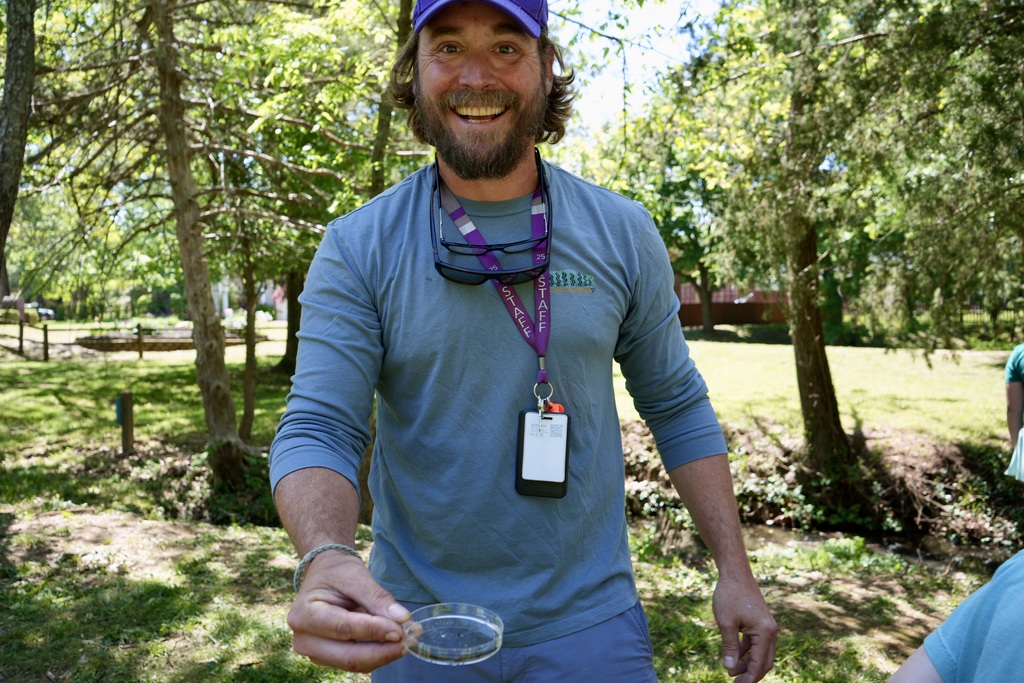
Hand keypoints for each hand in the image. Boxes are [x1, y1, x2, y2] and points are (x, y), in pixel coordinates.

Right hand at [287, 550, 411, 671]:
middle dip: (383, 651)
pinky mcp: (328, 658)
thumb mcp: (356, 576)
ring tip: (408, 639)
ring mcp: (314, 652)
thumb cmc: (336, 572)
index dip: (375, 631)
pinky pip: (356, 662)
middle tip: (409, 640)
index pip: (344, 628)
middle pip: (348, 655)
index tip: (401, 630)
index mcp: (304, 614)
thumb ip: (378, 598)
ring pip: (355, 663)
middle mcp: (304, 640)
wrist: (322, 575)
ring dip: (384, 654)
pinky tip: (394, 641)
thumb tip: (403, 619)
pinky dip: (378, 654)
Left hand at [713, 574, 776, 682]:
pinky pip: (756, 643)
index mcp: (765, 632)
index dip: (749, 678)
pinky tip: (735, 658)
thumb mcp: (726, 623)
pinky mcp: (760, 623)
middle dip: (750, 674)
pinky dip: (747, 652)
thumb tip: (730, 669)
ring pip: (760, 653)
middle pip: (764, 661)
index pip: (759, 664)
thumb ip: (729, 648)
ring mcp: (767, 627)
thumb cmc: (729, 595)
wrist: (735, 573)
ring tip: (732, 672)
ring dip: (748, 664)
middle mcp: (771, 631)